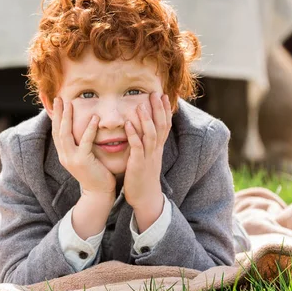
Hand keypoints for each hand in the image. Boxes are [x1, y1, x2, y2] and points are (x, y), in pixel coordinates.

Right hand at [52, 98, 115, 198]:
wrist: (99, 193)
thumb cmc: (96, 173)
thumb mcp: (84, 157)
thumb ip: (81, 145)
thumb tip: (82, 131)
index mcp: (64, 154)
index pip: (57, 132)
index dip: (56, 117)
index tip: (58, 103)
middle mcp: (64, 156)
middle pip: (58, 130)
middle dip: (58, 113)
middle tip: (60, 98)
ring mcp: (71, 159)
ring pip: (66, 134)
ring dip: (68, 117)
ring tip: (71, 103)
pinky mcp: (82, 161)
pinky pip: (85, 142)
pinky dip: (89, 129)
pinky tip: (94, 118)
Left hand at [123, 92, 171, 214]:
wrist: (146, 197)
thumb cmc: (144, 176)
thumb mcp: (149, 157)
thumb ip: (147, 143)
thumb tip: (144, 129)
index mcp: (158, 147)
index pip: (165, 125)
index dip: (164, 110)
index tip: (163, 95)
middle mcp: (156, 149)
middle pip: (161, 126)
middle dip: (158, 109)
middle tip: (155, 93)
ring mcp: (148, 156)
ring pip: (150, 134)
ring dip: (146, 119)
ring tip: (140, 105)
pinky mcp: (139, 164)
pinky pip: (137, 147)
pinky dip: (133, 135)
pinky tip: (127, 125)